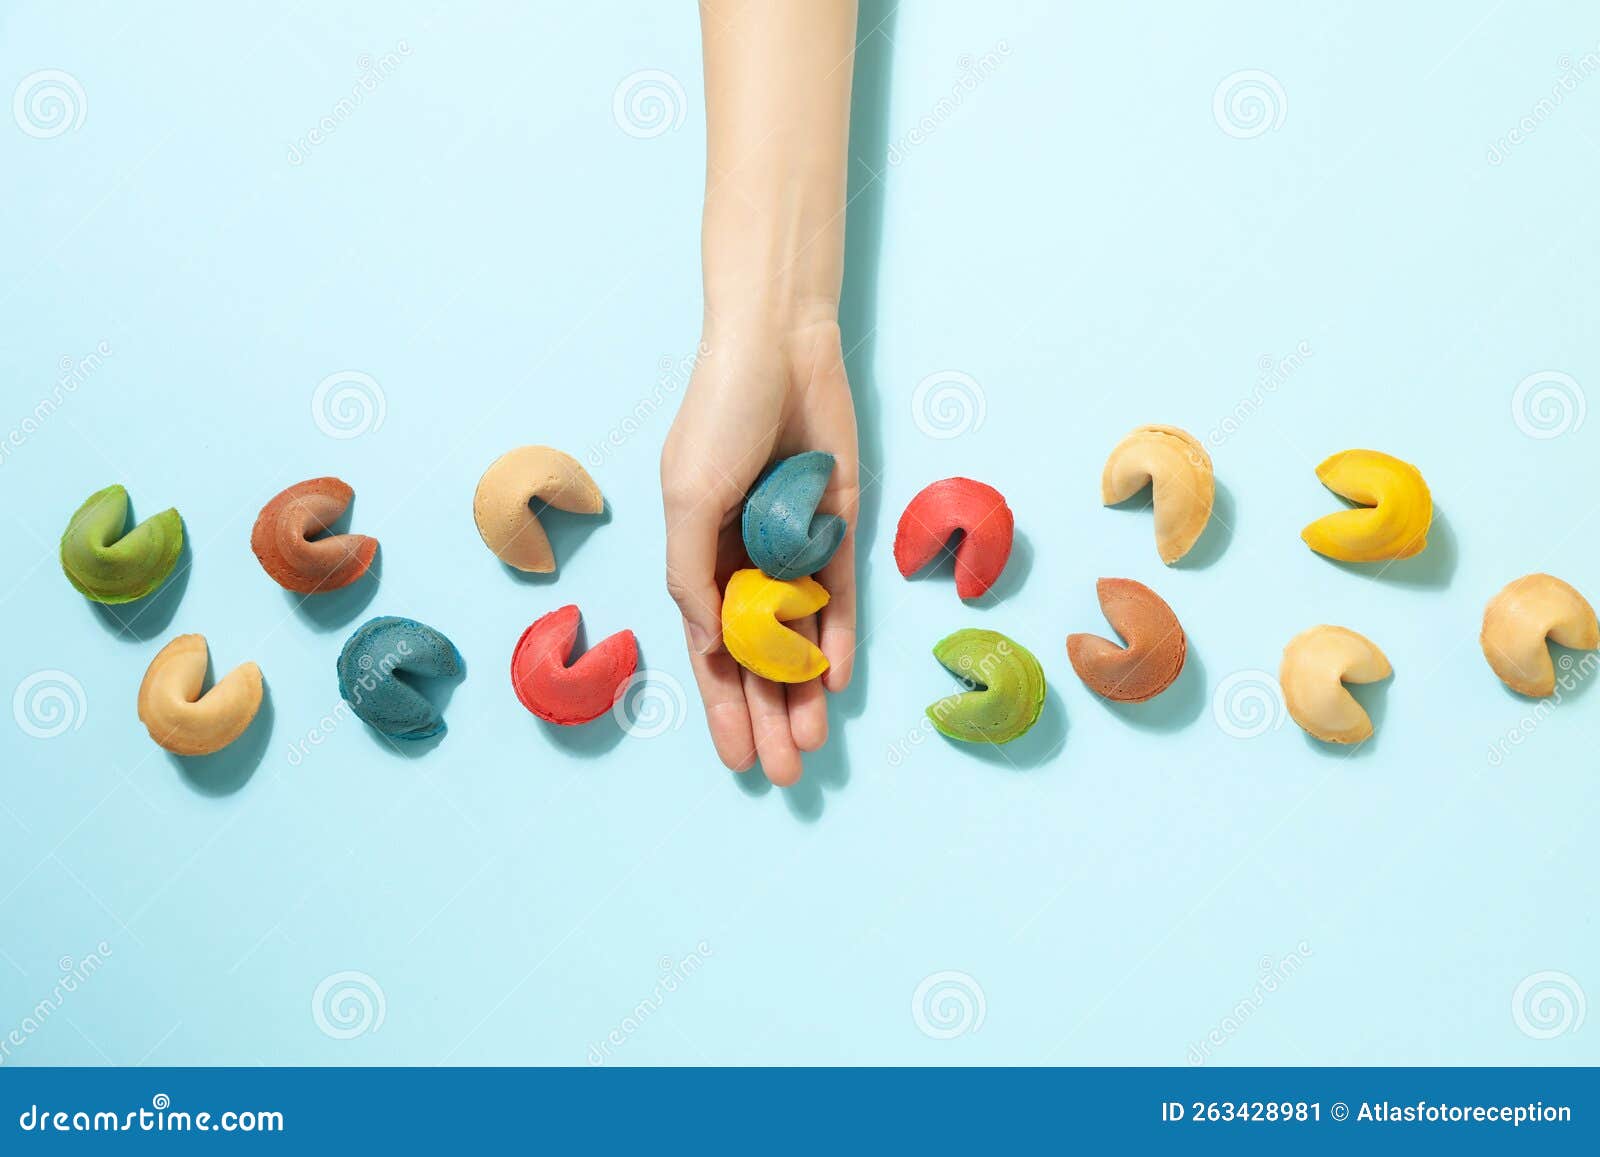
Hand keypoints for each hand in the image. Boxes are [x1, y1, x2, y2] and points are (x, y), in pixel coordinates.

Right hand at [660, 314, 857, 785]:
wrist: (779, 349)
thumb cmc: (718, 418)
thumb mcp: (686, 501)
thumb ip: (691, 576)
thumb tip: (711, 647)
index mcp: (697, 557)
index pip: (710, 651)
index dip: (720, 706)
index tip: (735, 760)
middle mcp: (745, 562)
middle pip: (759, 659)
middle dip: (767, 717)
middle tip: (783, 775)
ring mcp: (794, 549)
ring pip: (801, 640)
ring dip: (804, 694)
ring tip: (813, 748)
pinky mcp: (839, 529)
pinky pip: (840, 597)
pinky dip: (839, 639)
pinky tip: (838, 684)